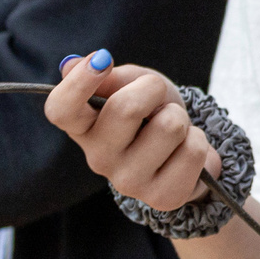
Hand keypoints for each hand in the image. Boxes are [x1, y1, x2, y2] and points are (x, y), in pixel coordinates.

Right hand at [42, 50, 215, 212]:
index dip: (78, 83)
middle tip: (157, 100)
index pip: (61, 109)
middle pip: (125, 108)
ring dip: (180, 117)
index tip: (102, 60)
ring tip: (172, 129)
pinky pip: (192, 151)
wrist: (182, 149)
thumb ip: (111, 77)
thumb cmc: (151, 111)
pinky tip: (184, 150)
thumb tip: (71, 65)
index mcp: (83, 126)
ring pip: (169, 126)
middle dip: (153, 90)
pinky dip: (197, 140)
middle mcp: (97, 158)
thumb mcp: (134, 84)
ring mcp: (128, 182)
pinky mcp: (162, 198)